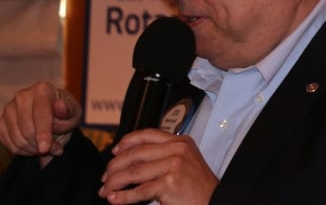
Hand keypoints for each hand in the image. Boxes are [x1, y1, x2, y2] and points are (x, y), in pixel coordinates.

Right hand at [0, 82, 81, 167]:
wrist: (53, 116)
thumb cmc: (66, 114)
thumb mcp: (74, 112)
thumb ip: (69, 110)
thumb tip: (60, 106)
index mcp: (43, 89)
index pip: (41, 114)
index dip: (43, 133)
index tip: (45, 149)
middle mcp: (22, 96)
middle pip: (27, 128)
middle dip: (41, 144)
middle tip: (56, 149)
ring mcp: (9, 108)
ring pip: (17, 138)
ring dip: (32, 149)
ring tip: (47, 149)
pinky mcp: (1, 121)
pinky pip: (7, 142)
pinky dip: (20, 150)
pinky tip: (33, 148)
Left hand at [99, 129, 217, 204]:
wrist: (214, 200)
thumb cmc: (198, 185)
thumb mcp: (186, 160)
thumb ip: (164, 154)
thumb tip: (132, 158)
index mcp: (181, 142)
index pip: (148, 134)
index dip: (127, 142)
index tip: (115, 150)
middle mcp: (177, 150)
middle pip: (136, 154)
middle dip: (115, 166)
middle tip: (106, 177)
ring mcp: (174, 166)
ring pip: (134, 172)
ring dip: (114, 183)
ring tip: (106, 190)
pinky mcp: (169, 184)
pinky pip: (139, 191)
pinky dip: (122, 197)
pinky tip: (114, 199)